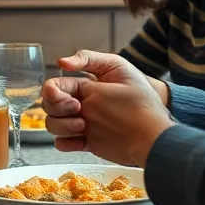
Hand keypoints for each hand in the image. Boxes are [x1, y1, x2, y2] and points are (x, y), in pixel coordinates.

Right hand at [41, 50, 172, 167]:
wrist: (154, 130)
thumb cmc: (139, 96)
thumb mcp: (118, 68)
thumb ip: (89, 60)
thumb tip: (61, 62)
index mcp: (84, 86)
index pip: (56, 87)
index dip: (53, 92)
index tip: (69, 99)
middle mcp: (80, 104)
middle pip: (50, 106)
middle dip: (58, 109)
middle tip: (79, 111)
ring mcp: (82, 124)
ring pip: (53, 125)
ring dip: (61, 126)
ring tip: (83, 127)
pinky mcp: (87, 142)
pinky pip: (64, 144)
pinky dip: (65, 144)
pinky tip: (81, 141)